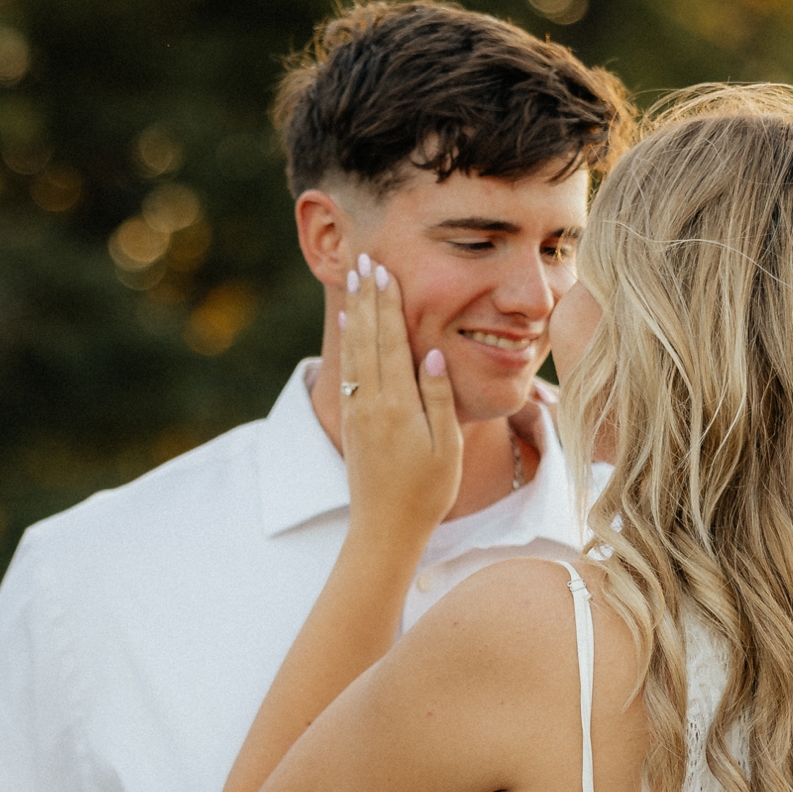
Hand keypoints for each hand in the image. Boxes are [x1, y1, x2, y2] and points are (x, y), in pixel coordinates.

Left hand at [330, 243, 466, 564]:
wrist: (385, 531)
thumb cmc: (427, 492)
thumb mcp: (445, 448)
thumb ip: (438, 398)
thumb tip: (430, 351)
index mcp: (397, 405)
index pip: (391, 341)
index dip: (387, 304)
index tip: (384, 270)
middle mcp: (372, 402)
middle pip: (368, 338)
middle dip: (367, 297)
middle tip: (364, 260)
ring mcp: (359, 412)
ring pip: (354, 350)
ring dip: (355, 313)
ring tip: (354, 281)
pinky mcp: (353, 422)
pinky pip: (348, 370)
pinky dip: (347, 343)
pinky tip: (347, 327)